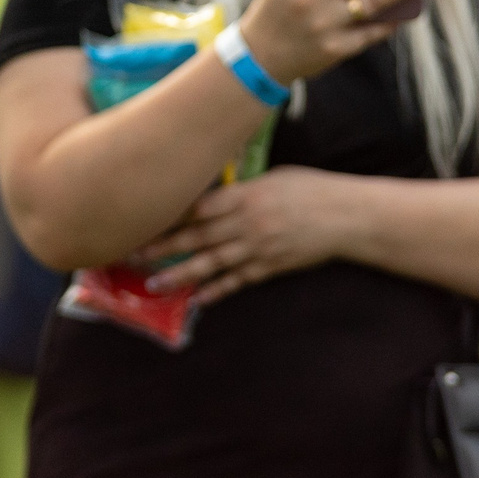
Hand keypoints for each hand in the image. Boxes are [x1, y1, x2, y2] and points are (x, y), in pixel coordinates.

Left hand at [139, 165, 358, 304]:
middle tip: (132, 254)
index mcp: (246, 195)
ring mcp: (258, 248)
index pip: (198, 206)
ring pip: (211, 263)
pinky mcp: (270, 267)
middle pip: (196, 236)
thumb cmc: (311, 190)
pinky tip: (198, 299)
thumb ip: (241, 189)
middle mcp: (247, 223)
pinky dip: (217, 291)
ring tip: (155, 285)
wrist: (346, 217)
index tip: (141, 217)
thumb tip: (212, 196)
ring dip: (181, 275)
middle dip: (162, 246)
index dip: (168, 215)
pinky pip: (238, 281)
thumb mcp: (274, 178)